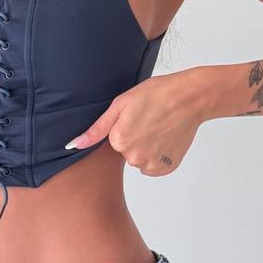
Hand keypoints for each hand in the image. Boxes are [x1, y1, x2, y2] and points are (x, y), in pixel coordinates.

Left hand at [63, 70, 216, 175]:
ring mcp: (152, 164)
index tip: (135, 116)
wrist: (189, 98)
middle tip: (148, 120)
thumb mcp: (120, 105)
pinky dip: (159, 154)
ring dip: (147, 147)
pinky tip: (166, 137)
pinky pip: (154, 165)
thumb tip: (73, 145)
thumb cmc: (156, 94)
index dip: (123, 127)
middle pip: (126, 152)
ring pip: (140, 160)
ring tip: (158, 126)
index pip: (113, 141)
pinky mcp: (167, 167)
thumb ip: (96, 129)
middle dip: (134, 138)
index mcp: (119, 141)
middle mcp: (134, 157)